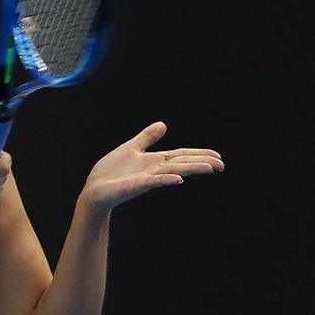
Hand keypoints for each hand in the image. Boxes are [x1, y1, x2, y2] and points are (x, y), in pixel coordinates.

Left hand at [79, 122, 223, 213]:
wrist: (93, 190)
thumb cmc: (110, 172)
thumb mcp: (130, 148)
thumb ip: (147, 138)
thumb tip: (163, 124)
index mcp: (154, 161)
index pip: (181, 155)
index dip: (198, 154)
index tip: (217, 156)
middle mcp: (153, 170)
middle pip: (181, 163)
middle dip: (201, 162)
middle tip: (221, 165)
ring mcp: (144, 179)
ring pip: (171, 172)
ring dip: (190, 169)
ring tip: (208, 168)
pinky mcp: (132, 187)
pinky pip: (151, 182)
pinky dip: (165, 180)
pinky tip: (178, 180)